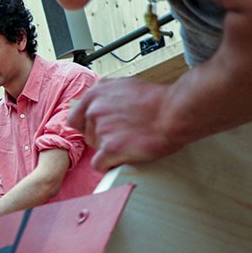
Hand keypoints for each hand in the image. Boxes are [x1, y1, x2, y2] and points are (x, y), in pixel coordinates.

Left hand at [68, 77, 182, 171]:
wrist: (175, 112)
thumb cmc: (157, 100)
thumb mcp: (125, 86)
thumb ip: (106, 96)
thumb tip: (96, 105)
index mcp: (96, 93)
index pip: (76, 118)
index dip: (89, 127)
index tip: (100, 131)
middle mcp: (94, 109)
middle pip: (88, 135)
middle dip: (103, 138)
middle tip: (125, 135)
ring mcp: (102, 129)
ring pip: (96, 149)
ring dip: (110, 150)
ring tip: (131, 143)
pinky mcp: (111, 148)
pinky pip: (99, 164)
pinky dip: (110, 165)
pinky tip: (124, 159)